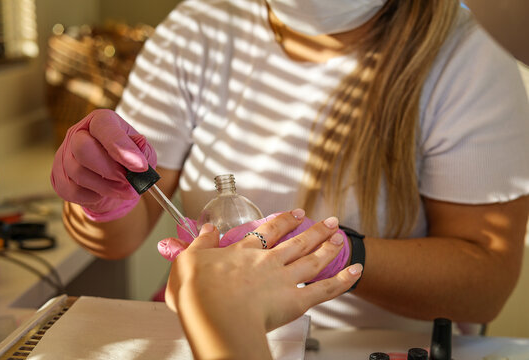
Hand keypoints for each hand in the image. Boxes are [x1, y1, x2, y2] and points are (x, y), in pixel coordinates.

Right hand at [51, 109, 156, 221]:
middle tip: (128, 181)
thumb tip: (140, 141)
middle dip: (110, 170)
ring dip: (105, 187)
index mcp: (101, 120)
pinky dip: (91, 197)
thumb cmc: (129, 162)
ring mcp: (64, 154)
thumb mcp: (142, 153)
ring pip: (77, 172)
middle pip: (83, 148)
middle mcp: (78, 133)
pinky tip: (103, 194)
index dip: (121, 147)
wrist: (116, 183)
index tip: (140, 166)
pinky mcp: (58, 177)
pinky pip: (71, 190)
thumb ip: (140, 148)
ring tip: (123, 190)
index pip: (104, 126)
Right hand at [165, 211, 362, 358]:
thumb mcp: (189, 260)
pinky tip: (356, 271)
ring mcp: (284, 279)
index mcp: (245, 252)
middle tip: (330, 221)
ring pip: (313, 260)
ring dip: (329, 247)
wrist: (215, 316)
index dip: (285, 221)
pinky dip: (343, 280)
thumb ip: (201, 242)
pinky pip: (324, 289)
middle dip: (316, 230)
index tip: (297, 214)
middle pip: (297, 242)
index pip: (269, 231)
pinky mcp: (296, 301)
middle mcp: (268, 261)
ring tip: (340, 237)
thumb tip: (206, 228)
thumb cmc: (199, 294)